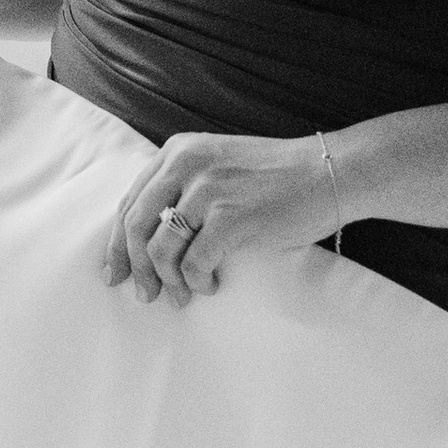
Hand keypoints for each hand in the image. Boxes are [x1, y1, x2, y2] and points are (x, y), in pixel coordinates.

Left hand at [101, 128, 342, 305]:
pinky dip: (197, 281)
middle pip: (135, 227)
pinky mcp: (231, 217)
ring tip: (183, 295)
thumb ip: (183, 187)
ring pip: (160, 249)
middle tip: (145, 295)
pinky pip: (194, 263)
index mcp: (178, 152)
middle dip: (135, 269)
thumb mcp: (219, 166)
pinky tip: (211, 284)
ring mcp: (208, 190)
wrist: (332, 171)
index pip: (129, 203)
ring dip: (168, 282)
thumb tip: (146, 241)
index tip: (115, 273)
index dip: (117, 244)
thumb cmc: (278, 178)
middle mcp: (186, 165)